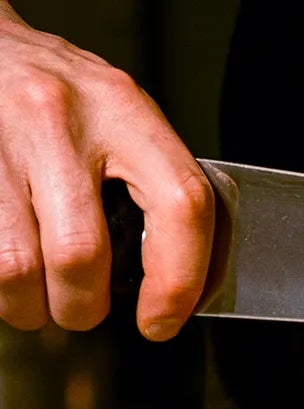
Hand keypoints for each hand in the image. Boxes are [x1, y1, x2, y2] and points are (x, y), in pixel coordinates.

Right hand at [0, 0, 213, 339]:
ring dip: (30, 306)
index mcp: (122, 107)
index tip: (162, 319)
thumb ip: (146, 177)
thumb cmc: (55, 89)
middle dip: (83, 307)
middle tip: (83, 306)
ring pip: (18, 269)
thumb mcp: (115, 109)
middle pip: (82, 255)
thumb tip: (172, 277)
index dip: (179, 281)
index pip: (180, 204)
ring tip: (37, 296)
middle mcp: (60, 120)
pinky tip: (9, 273)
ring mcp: (1, 145)